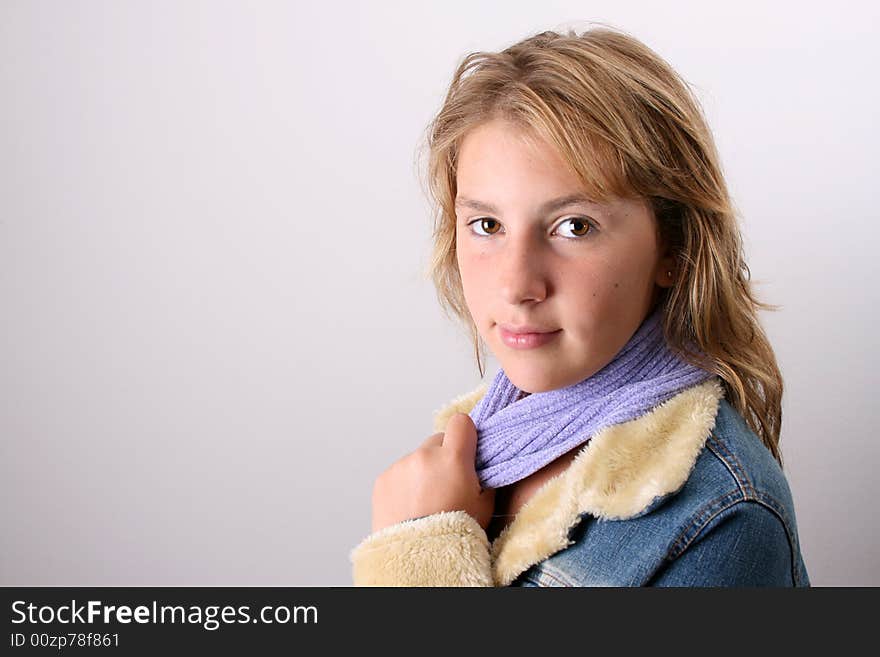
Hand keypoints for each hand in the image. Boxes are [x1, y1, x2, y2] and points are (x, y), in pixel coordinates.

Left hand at [371, 413, 494, 532]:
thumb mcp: (484, 506)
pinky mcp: (383, 479)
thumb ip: (485, 478)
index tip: (466, 447)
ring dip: (423, 471)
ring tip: (426, 501)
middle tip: (447, 482)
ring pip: (417, 458)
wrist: (417, 558)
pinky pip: (398, 472)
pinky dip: (405, 484)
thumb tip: (483, 467)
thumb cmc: (453, 534)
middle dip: (444, 456)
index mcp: (452, 459)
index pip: (461, 422)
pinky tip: (410, 506)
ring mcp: (400, 466)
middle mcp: (424, 456)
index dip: (465, 433)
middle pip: (437, 440)